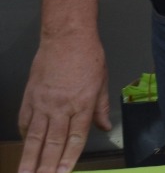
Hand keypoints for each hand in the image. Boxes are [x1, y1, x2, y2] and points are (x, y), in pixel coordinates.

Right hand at [17, 33, 111, 172]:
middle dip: (45, 166)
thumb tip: (106, 127)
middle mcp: (61, 107)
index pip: (75, 139)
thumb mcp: (102, 82)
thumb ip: (100, 108)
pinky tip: (25, 146)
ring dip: (29, 158)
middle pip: (52, 143)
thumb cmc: (88, 57)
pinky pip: (25, 121)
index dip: (68, 159)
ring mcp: (43, 103)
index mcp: (82, 104)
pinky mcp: (30, 97)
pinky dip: (25, 135)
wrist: (66, 38)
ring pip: (34, 136)